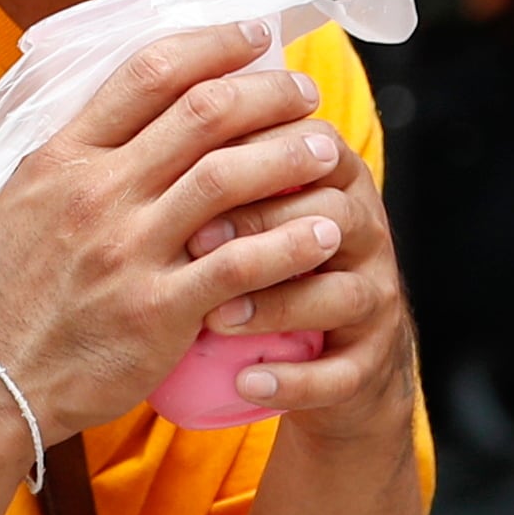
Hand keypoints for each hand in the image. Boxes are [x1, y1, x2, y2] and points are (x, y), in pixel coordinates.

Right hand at [0, 24, 356, 444]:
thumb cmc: (9, 292)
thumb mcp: (26, 200)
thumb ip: (80, 154)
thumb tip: (137, 104)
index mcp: (62, 156)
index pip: (148, 72)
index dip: (213, 44)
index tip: (254, 38)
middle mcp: (95, 192)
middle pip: (202, 113)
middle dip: (269, 94)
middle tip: (306, 95)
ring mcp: (125, 250)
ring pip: (227, 178)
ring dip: (289, 157)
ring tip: (329, 152)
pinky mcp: (154, 311)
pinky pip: (238, 264)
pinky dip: (288, 244)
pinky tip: (323, 234)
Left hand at [192, 160, 418, 451]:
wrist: (329, 354)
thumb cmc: (269, 266)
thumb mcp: (250, 214)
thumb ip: (216, 172)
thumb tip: (138, 132)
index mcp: (336, 183)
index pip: (309, 147)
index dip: (254, 153)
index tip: (187, 171)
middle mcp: (366, 232)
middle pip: (330, 212)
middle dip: (262, 224)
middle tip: (193, 243)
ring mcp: (376, 298)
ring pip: (343, 293)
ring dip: (277, 305)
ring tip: (215, 319)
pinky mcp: (372, 361)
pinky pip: (344, 372)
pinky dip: (295, 380)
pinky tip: (247, 383)